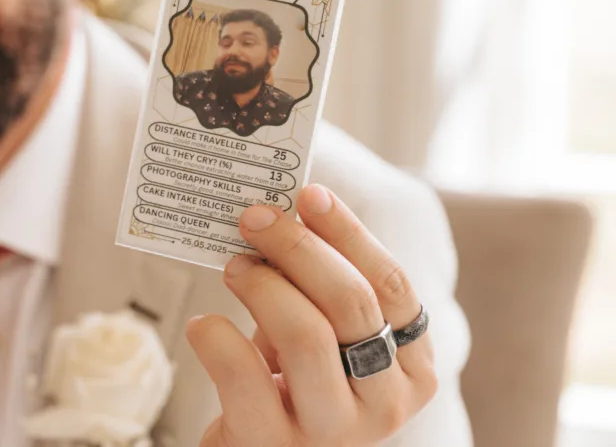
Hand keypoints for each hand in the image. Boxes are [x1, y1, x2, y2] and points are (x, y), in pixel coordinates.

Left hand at [187, 185, 437, 446]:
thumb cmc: (288, 383)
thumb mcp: (317, 334)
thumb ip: (312, 285)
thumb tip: (281, 211)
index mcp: (411, 367)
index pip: (392, 285)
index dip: (349, 233)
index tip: (309, 194)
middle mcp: (384, 403)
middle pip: (351, 303)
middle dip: (298, 247)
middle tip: (254, 219)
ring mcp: (333, 430)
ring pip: (306, 336)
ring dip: (262, 286)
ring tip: (233, 267)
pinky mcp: (274, 446)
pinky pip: (245, 378)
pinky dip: (218, 339)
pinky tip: (204, 326)